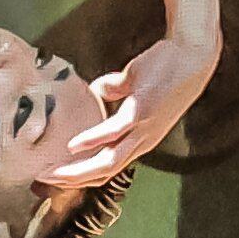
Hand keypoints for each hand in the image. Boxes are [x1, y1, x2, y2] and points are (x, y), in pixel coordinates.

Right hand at [54, 34, 218, 183]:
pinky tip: (73, 146)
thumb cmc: (166, 68)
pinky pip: (114, 133)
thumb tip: (96, 90)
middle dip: (74, 180)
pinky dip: (92, 141)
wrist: (192, 55)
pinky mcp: (141, 112)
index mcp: (139, 137)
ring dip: (80, 171)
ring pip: (108, 162)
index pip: (107, 167)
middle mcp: (141, 140)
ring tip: (54, 174)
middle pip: (104, 173)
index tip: (56, 176)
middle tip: (45, 182)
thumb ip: (115, 90)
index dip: (81, 176)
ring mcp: (142, 129)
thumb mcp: (134, 83)